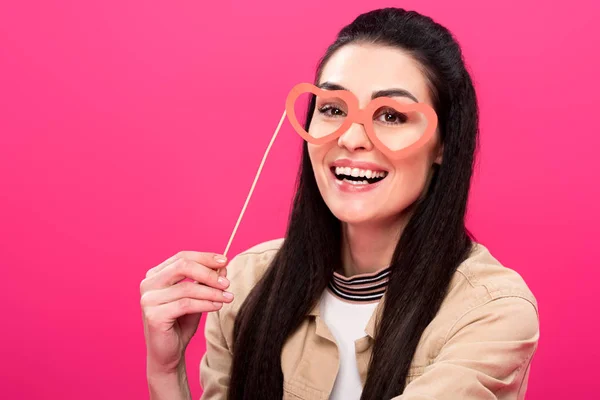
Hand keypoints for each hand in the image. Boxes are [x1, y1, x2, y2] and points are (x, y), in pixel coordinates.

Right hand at [140, 251, 232, 374]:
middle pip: (183, 266)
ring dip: (212, 292)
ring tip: (227, 297)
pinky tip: (217, 306)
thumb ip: (206, 281)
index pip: (182, 257)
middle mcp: (148, 284)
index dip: (205, 257)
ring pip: (187, 288)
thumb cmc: (181, 323)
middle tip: (227, 282)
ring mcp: (148, 299)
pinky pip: (186, 304)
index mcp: (156, 275)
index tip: (225, 261)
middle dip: (208, 273)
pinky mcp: (153, 315)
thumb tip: (223, 267)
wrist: (168, 354)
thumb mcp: (197, 297)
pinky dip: (205, 304)